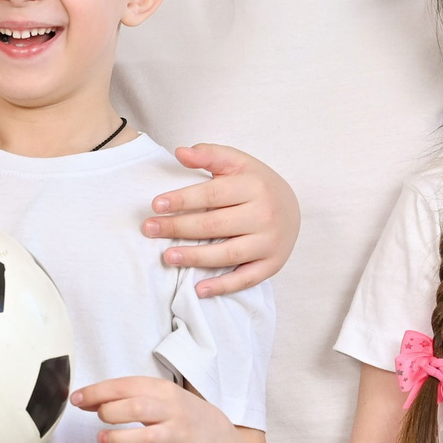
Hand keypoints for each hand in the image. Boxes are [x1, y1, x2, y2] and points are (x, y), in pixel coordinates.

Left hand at [70, 374, 237, 442]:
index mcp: (162, 390)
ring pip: (147, 438)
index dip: (98, 392)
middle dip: (111, 412)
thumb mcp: (156, 396)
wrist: (215, 434)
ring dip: (119, 439)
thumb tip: (85, 400)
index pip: (127, 386)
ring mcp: (177, 436)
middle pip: (138, 408)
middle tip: (98, 417)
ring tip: (101, 439)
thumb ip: (122, 396)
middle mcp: (172, 411)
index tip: (77, 399)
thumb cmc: (176, 412)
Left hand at [146, 144, 300, 296]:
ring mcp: (270, 242)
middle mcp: (265, 215)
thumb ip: (209, 155)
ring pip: (228, 254)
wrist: (292, 208)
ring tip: (168, 257)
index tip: (155, 205)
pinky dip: (223, 286)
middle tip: (149, 229)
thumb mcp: (237, 163)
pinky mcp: (271, 265)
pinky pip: (245, 279)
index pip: (212, 195)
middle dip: (179, 228)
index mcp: (254, 187)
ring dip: (196, 258)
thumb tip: (179, 152)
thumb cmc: (255, 184)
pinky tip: (199, 290)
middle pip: (215, 225)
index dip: (182, 200)